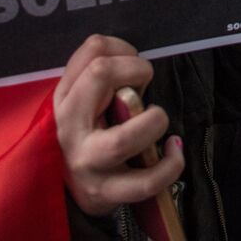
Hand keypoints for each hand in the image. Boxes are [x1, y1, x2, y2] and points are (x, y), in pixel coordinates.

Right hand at [53, 35, 184, 216]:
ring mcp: (88, 162)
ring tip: (156, 120)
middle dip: (137, 69)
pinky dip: (170, 164)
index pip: (93, 49)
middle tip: (144, 86)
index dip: (124, 48)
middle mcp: (70, 126)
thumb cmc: (90, 133)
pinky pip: (146, 181)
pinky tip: (173, 149)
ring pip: (122, 138)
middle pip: (101, 74)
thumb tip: (134, 62)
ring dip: (153, 121)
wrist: (71, 190)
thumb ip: (104, 76)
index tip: (132, 65)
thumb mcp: (86, 99)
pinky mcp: (107, 192)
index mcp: (67, 96)